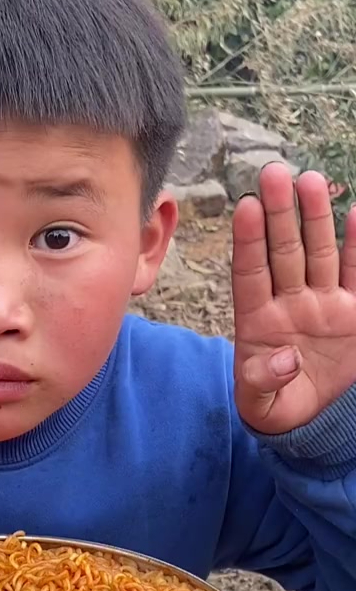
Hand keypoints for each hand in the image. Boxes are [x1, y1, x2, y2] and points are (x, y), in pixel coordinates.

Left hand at [232, 162, 355, 434]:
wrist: (307, 418)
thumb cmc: (274, 405)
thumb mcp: (262, 402)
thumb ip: (264, 381)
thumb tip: (284, 359)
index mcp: (257, 321)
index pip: (250, 273)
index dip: (249, 241)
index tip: (244, 207)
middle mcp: (288, 303)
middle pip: (283, 251)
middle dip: (279, 214)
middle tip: (274, 173)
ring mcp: (321, 303)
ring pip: (318, 253)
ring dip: (315, 218)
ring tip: (310, 180)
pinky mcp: (352, 312)